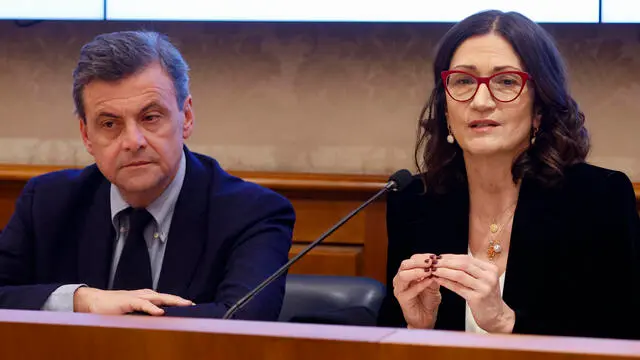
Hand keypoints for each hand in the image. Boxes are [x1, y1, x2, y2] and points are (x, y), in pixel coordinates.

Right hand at [73, 287, 193, 315]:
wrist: (93, 302)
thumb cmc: (113, 308)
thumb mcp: (132, 313)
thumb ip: (144, 316)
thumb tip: (159, 323)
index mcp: (147, 298)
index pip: (167, 300)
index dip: (179, 303)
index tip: (193, 308)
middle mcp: (145, 295)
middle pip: (167, 297)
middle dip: (181, 301)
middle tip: (194, 306)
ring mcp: (137, 297)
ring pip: (159, 298)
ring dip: (173, 301)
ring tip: (186, 305)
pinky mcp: (128, 301)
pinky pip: (143, 304)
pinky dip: (152, 308)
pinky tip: (161, 312)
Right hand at [392, 253, 441, 328]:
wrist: (425, 319)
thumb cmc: (428, 301)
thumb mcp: (433, 284)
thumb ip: (433, 275)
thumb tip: (437, 264)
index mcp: (407, 273)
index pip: (412, 259)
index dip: (423, 257)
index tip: (435, 257)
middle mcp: (400, 279)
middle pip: (405, 264)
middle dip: (419, 262)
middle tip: (432, 262)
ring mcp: (399, 289)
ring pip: (404, 275)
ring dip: (418, 271)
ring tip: (430, 271)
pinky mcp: (402, 299)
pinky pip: (410, 290)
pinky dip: (421, 284)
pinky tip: (430, 281)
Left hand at [431, 254, 514, 332]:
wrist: (497, 317)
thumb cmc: (486, 297)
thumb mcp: (481, 280)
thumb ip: (469, 270)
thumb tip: (446, 260)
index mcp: (490, 269)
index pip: (467, 258)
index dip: (451, 257)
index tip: (439, 257)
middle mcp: (489, 276)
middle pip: (463, 264)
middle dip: (446, 262)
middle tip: (433, 262)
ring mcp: (484, 287)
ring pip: (459, 275)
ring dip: (443, 271)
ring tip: (433, 270)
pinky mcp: (477, 298)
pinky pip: (457, 287)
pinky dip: (446, 282)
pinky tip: (438, 280)